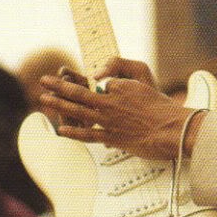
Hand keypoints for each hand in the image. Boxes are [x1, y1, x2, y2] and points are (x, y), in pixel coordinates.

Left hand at [40, 56, 203, 159]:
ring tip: (44, 99)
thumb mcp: (144, 84)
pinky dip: (74, 132)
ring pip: (78, 110)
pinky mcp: (113, 137)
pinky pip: (89, 134)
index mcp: (119, 87)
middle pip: (78, 92)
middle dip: (58, 85)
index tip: (72, 78)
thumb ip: (122, 83)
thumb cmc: (163, 109)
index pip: (96, 83)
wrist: (173, 129)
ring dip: (59, 104)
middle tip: (43, 80)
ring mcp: (110, 120)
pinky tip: (61, 129)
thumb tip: (105, 84)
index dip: (85, 81)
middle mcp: (111, 102)